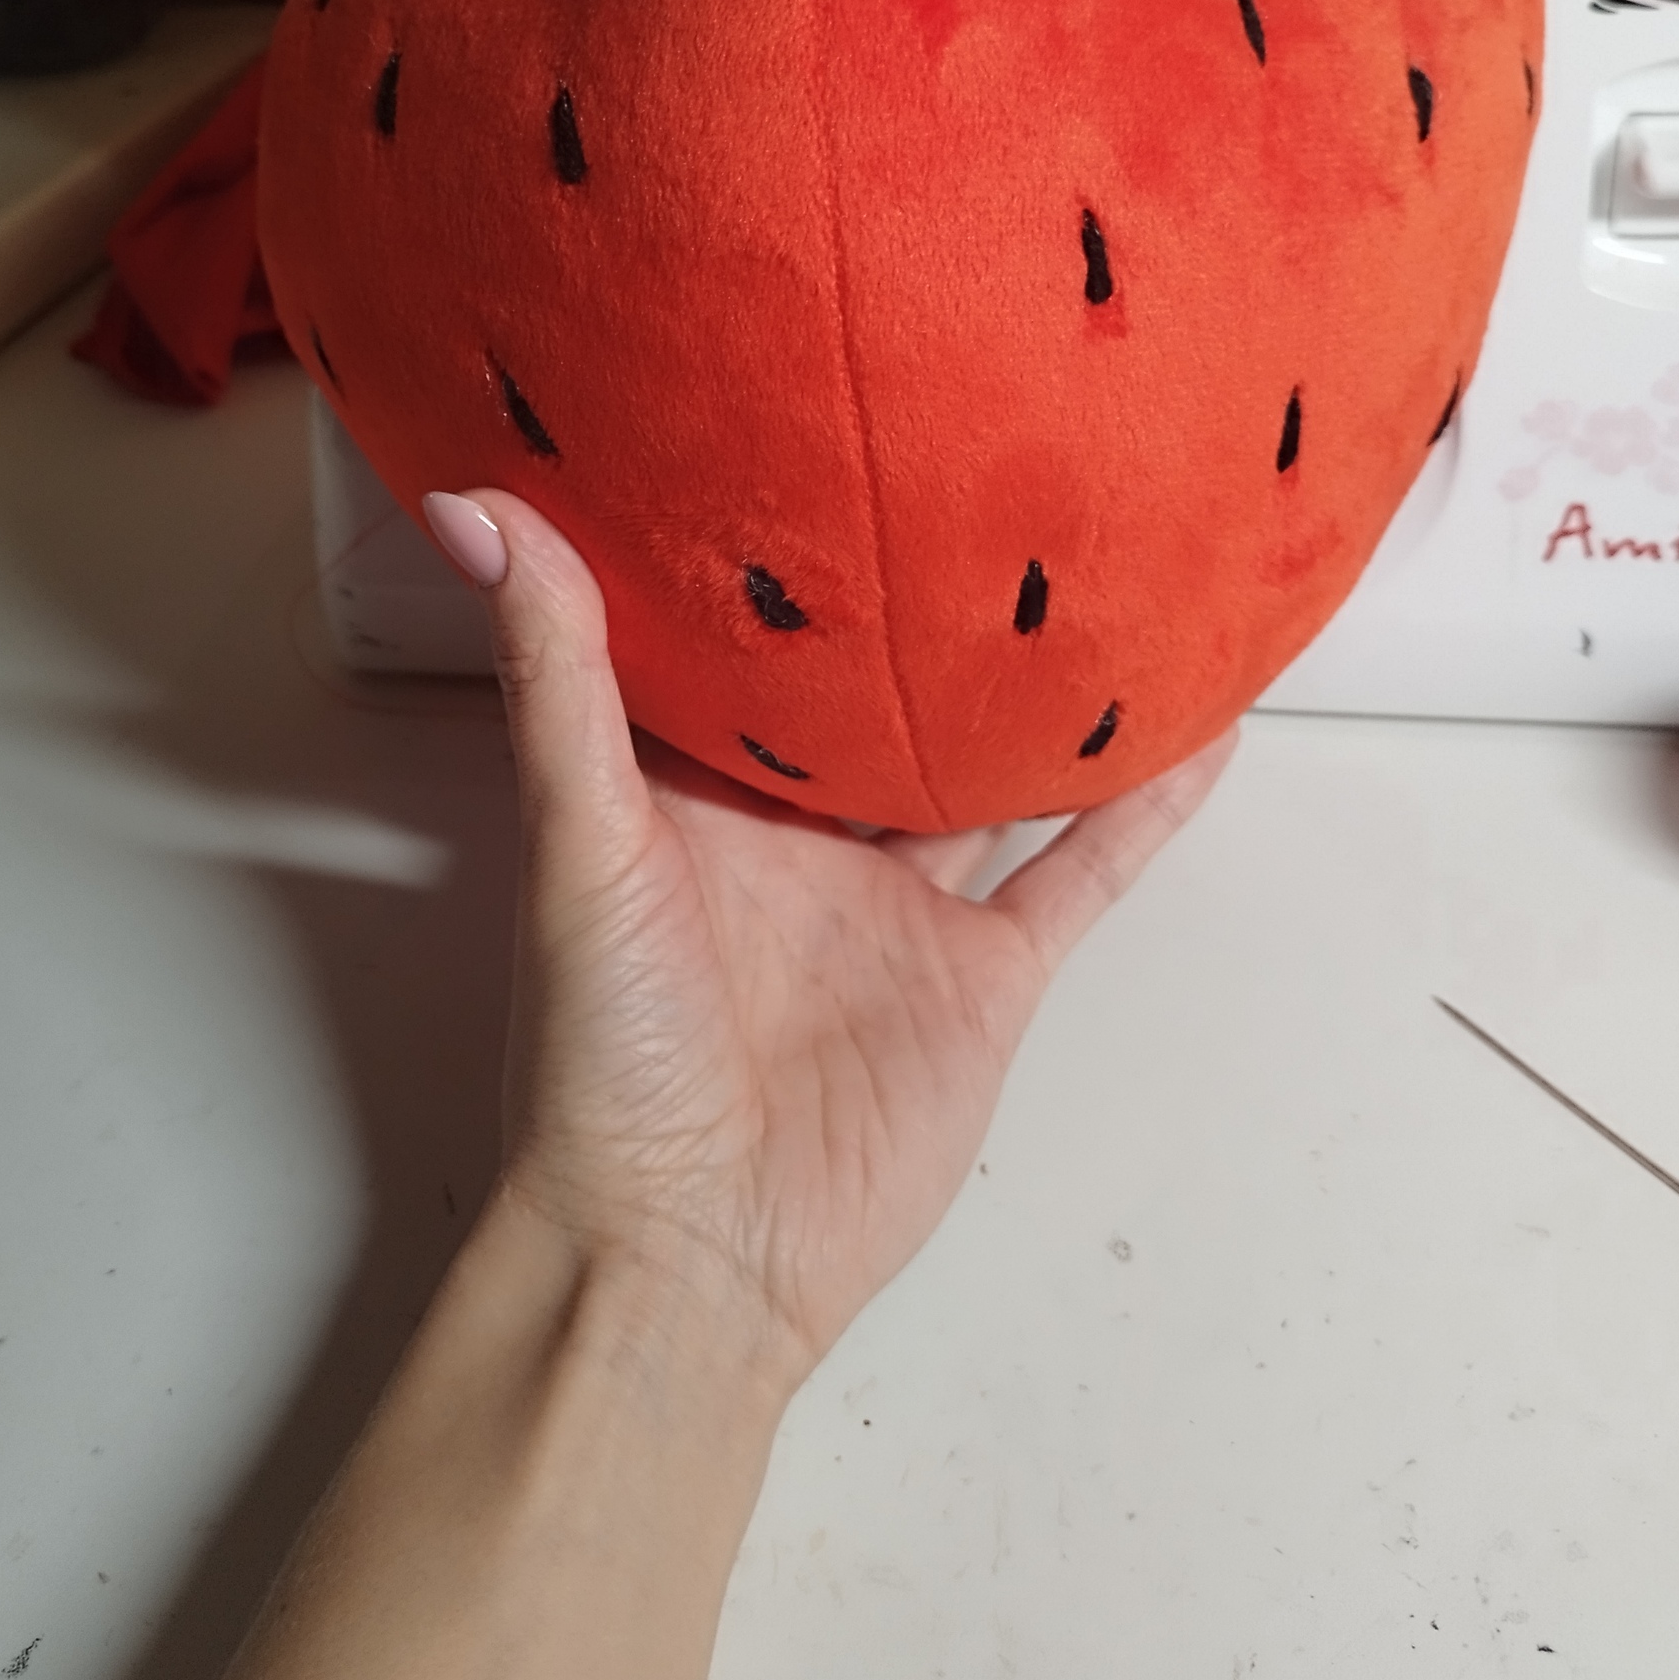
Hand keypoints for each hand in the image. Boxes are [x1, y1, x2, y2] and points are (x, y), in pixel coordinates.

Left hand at [426, 489, 1234, 1390]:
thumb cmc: (606, 1055)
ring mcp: (898, 910)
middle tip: (996, 469)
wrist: (693, 1254)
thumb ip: (555, 679)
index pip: (745, 649)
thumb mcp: (581, 840)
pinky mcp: (981, 980)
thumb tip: (477, 507)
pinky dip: (1140, 811)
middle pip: (880, 703)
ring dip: (1048, 693)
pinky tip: (1201, 731)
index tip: (819, 425)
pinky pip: (1075, 874)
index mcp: (698, 797)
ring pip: (990, 772)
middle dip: (931, 606)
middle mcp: (802, 841)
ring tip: (1121, 578)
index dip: (781, 554)